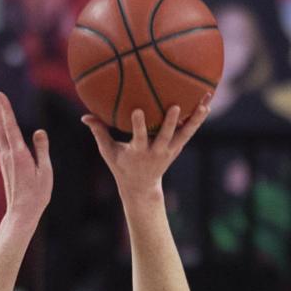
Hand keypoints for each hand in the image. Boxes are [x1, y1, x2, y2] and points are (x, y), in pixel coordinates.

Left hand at [0, 86, 52, 223]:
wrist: (22, 211)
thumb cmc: (37, 194)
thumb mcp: (45, 171)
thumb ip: (42, 150)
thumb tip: (39, 131)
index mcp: (19, 154)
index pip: (11, 126)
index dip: (5, 108)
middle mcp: (8, 153)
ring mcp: (4, 157)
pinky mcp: (4, 161)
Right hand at [82, 95, 211, 199]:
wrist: (141, 187)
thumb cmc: (121, 165)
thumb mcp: (108, 152)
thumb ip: (99, 132)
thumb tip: (84, 117)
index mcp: (138, 151)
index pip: (138, 137)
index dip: (139, 124)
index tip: (138, 111)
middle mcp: (156, 151)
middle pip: (166, 135)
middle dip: (170, 122)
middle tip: (175, 106)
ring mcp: (169, 150)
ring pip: (184, 134)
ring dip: (195, 120)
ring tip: (205, 104)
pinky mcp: (177, 147)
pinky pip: (189, 131)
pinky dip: (197, 119)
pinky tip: (206, 103)